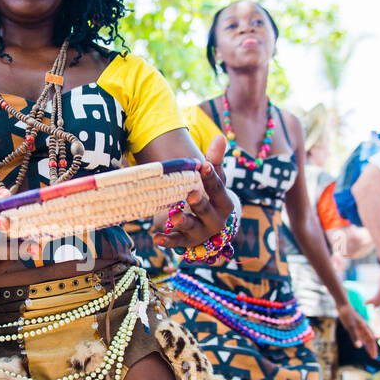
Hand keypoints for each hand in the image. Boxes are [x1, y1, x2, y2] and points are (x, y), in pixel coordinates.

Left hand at [152, 134, 234, 249]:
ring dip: (183, 222)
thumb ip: (215, 160)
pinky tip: (156, 238)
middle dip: (199, 203)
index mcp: (224, 203)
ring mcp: (200, 232)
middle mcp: (215, 220)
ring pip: (192, 227)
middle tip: (191, 194)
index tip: (203, 165)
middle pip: (207, 210)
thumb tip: (221, 137)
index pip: (219, 189)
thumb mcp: (216, 180)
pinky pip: (176, 242)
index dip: (211, 178)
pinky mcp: (186, 242)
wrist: (214, 226)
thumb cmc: (213, 197)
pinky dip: (166, 241)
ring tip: (174, 217)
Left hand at [338, 301, 378, 357]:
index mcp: (364, 328)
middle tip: (373, 357)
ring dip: (368, 345)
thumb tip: (359, 347)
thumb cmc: (347, 315)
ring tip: (369, 352)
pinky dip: (362, 340)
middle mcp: (364, 327)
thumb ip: (354, 336)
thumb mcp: (350, 327)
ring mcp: (359, 326)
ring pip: (366, 338)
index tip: (374, 357)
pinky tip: (361, 344)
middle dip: (372, 348)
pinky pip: (361, 335)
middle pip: (370, 339)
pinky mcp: (355, 325)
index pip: (371, 340)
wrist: (343, 305)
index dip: (373, 348)